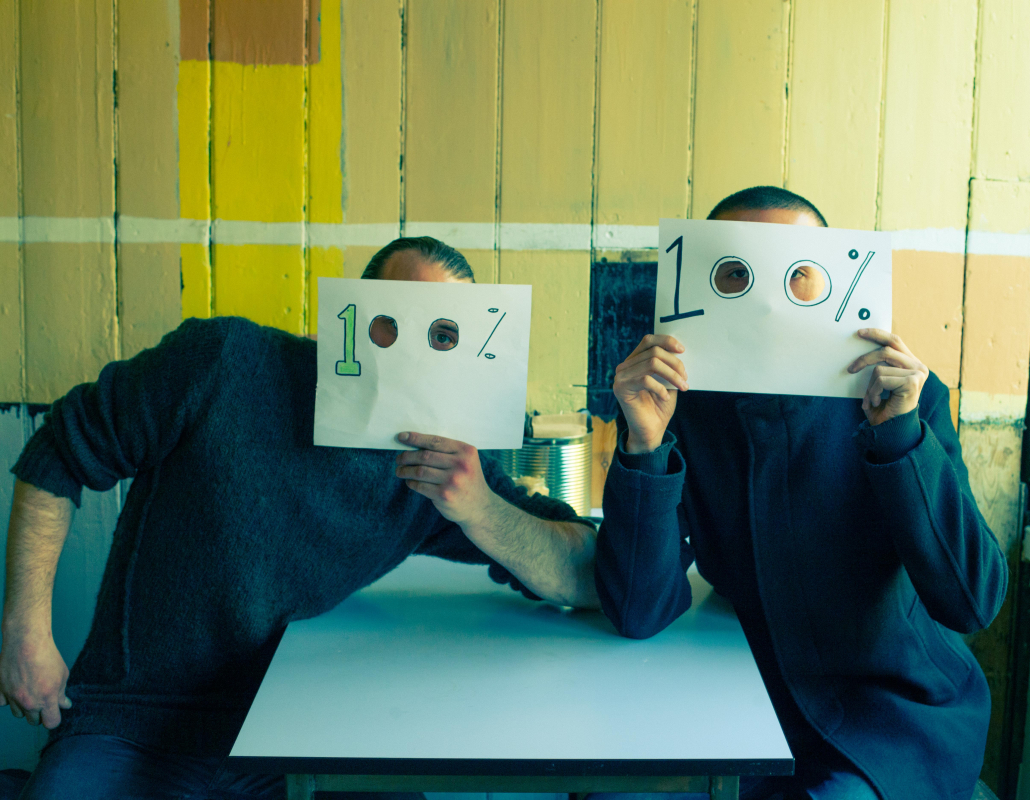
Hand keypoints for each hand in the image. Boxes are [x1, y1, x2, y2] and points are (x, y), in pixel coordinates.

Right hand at [0, 630, 71, 728]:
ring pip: (18, 714)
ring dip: (24, 707)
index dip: (54, 718)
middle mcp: (28, 701)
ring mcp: (12, 697)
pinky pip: (3, 703)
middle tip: (42, 698)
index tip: (54, 711)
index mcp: (47, 699)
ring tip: (30, 690)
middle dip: (40, 713)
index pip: (51, 723)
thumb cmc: (48, 656)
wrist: (26, 641)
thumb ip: (62, 693)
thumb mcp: (62, 674)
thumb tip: (64, 705)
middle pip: (34, 721)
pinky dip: (8, 699)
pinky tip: (15, 687)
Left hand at [395, 432, 495, 526]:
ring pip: (420, 471)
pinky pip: (420, 486)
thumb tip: (414, 445)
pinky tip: (409, 482)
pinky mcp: (444, 495)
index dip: (416, 438)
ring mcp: (453, 480)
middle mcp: (461, 464)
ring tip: (400, 470)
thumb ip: (447, 452)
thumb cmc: (468, 480)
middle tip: (399, 459)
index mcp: (466, 451)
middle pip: (425, 456)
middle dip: (407, 456)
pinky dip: (411, 483)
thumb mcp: (466, 461)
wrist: (480, 507)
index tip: (401, 437)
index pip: (435, 441)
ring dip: (405, 470)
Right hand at [613, 335, 687, 452]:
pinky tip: (665, 397)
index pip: (648, 341)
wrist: (650, 432)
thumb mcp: (668, 382)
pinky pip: (645, 380)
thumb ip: (669, 366)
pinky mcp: (621, 389)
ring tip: (682, 386)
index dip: (666, 341)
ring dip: (672, 375)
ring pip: (652, 364)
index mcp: (634, 362)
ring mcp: (621, 377)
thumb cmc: (659, 407)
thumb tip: (680, 351)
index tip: (682, 350)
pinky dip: (660, 388)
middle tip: (685, 378)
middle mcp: (625, 367)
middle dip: (675, 363)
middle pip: (653, 352)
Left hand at [847, 329, 928, 425]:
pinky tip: (878, 402)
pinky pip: (881, 379)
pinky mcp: (912, 382)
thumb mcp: (880, 382)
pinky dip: (874, 391)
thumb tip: (861, 348)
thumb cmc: (884, 407)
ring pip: (880, 368)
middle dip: (865, 358)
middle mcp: (918, 367)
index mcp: (911, 363)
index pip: (895, 341)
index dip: (877, 334)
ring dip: (870, 386)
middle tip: (851, 369)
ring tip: (872, 399)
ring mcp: (917, 374)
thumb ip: (879, 365)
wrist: (892, 429)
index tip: (860, 333)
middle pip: (886, 350)